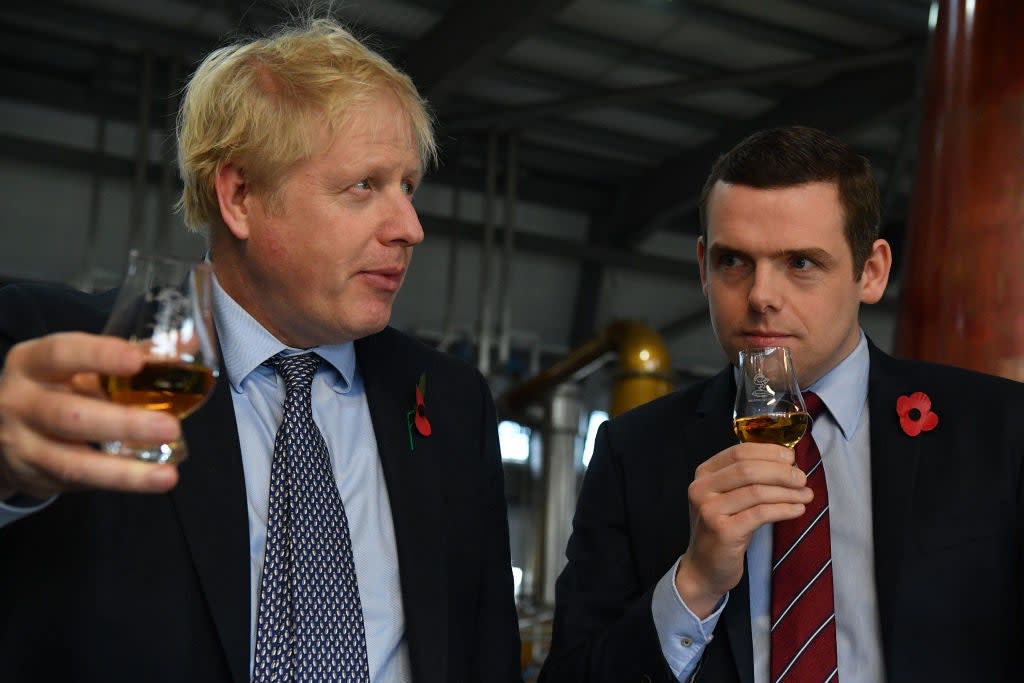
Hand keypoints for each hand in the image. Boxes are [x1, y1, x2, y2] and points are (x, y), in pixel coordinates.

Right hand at [0, 332, 180, 499]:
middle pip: (70, 415)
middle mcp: (20, 401)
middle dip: (123, 424)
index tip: (136, 361)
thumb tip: (188, 343)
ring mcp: (23, 443)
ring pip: (73, 461)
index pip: (61, 353)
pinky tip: (148, 478)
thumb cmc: (57, 386)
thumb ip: (132, 356)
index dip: (98, 356)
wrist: (4, 427)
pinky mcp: (34, 475)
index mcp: (32, 362)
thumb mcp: (80, 366)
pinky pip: (79, 482)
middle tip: (169, 427)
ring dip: (123, 470)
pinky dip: (117, 481)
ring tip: (166, 473)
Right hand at [675, 443, 811, 617]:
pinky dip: (783, 509)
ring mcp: (710, 510)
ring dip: (787, 492)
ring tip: (806, 495)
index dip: (768, 452)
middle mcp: (701, 489)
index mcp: (704, 474)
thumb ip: (747, 478)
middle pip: (748, 469)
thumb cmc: (723, 529)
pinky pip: (760, 514)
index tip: (791, 457)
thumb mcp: (728, 498)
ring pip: (756, 491)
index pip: (739, 452)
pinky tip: (797, 510)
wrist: (703, 568)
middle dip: (781, 472)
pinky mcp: (723, 531)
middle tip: (802, 478)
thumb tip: (787, 462)